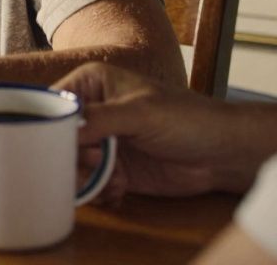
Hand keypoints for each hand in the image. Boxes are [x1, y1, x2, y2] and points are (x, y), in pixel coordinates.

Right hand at [53, 62, 236, 201]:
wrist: (223, 154)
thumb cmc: (187, 119)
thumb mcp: (139, 113)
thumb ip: (97, 119)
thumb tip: (59, 129)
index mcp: (91, 84)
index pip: (53, 104)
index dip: (53, 126)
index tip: (70, 144)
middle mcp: (92, 111)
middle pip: (58, 139)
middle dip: (75, 157)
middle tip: (102, 163)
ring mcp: (101, 142)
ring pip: (71, 164)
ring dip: (88, 178)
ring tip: (115, 180)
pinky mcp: (112, 169)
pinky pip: (88, 183)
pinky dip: (99, 191)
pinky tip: (120, 190)